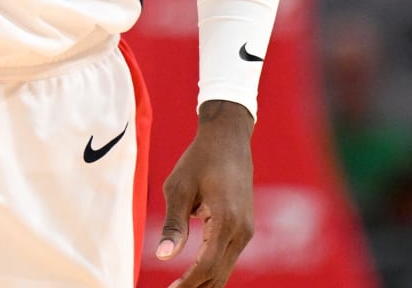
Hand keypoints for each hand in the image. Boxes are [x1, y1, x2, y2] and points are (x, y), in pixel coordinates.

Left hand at [155, 100, 255, 287]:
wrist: (228, 137)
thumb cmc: (199, 159)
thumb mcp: (178, 188)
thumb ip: (173, 224)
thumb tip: (164, 257)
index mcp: (225, 220)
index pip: (207, 266)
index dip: (188, 284)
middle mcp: (242, 229)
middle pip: (219, 275)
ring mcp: (247, 229)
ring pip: (226, 269)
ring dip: (205, 281)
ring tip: (180, 286)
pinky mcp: (245, 226)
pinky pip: (229, 257)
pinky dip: (213, 270)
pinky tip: (194, 273)